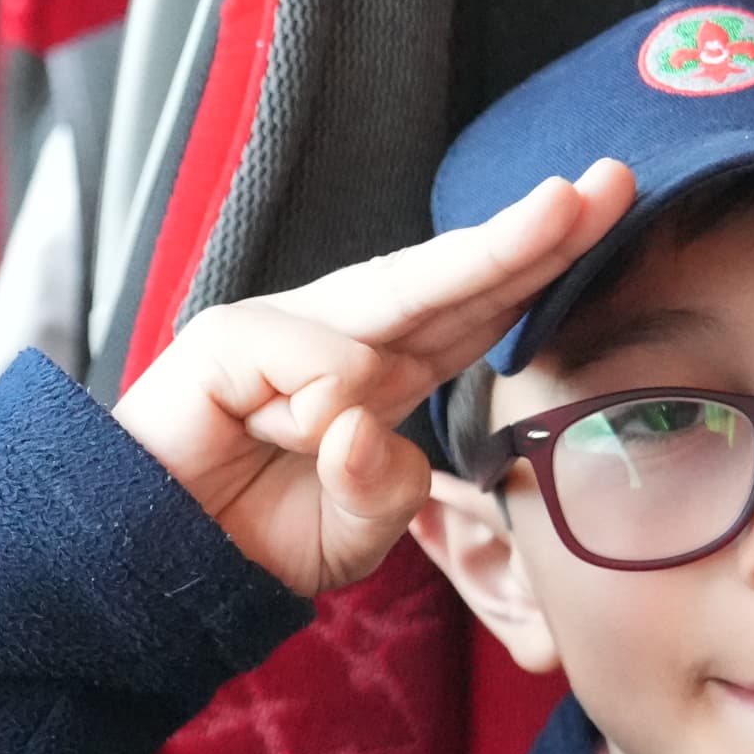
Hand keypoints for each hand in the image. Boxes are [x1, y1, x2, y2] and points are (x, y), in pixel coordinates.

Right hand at [111, 161, 637, 595]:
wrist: (150, 570)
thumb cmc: (250, 544)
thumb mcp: (354, 537)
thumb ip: (386, 491)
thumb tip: (360, 427)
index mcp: (383, 375)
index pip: (475, 308)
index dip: (537, 262)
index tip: (603, 206)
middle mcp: (340, 336)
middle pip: (451, 274)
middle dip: (528, 231)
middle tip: (603, 183)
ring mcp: (283, 326)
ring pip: (392, 303)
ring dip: (381, 374)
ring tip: (314, 441)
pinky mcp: (229, 337)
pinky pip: (325, 365)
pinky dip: (314, 413)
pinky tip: (269, 437)